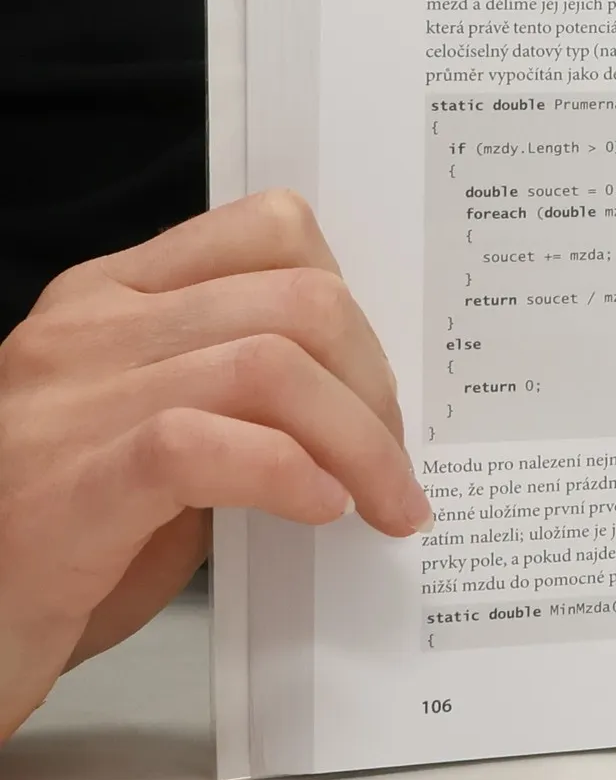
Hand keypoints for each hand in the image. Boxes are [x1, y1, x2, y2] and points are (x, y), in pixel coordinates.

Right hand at [0, 191, 428, 743]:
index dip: (353, 303)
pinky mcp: (63, 489)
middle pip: (296, 302)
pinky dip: (285, 474)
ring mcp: (67, 404)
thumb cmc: (58, 549)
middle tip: (394, 464)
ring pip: (270, 366)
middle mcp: (86, 330)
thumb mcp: (155, 440)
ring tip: (381, 501)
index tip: (377, 383)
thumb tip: (361, 398)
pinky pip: (205, 445)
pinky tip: (316, 510)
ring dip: (357, 441)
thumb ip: (238, 396)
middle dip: (375, 384)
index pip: (271, 231)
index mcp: (112, 299)